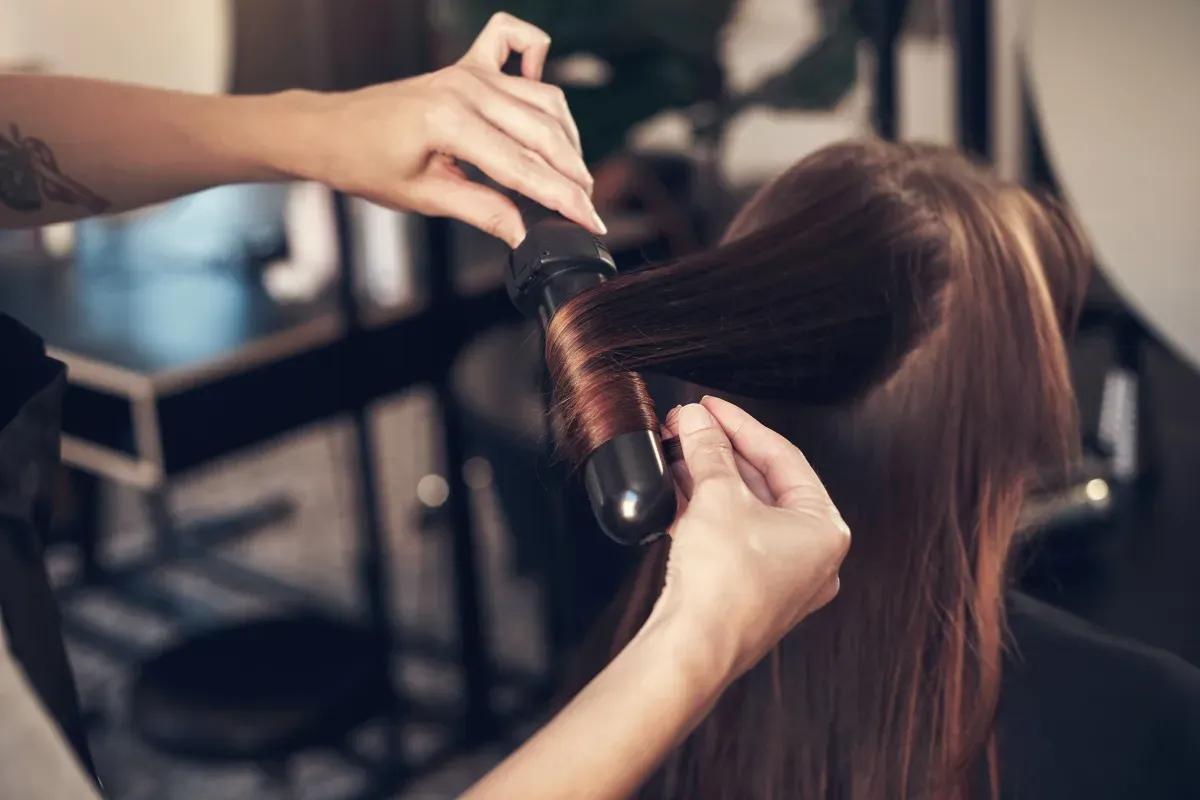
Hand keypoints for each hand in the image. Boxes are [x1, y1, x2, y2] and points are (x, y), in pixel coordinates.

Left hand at [302, 12, 601, 245]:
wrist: (330, 131)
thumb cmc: (365, 164)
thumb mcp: (424, 198)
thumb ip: (482, 211)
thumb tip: (525, 234)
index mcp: (450, 123)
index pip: (524, 167)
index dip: (563, 199)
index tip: (591, 222)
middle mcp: (466, 89)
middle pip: (544, 133)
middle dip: (573, 175)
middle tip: (589, 208)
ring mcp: (468, 72)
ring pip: (543, 98)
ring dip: (566, 136)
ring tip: (573, 175)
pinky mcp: (466, 64)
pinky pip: (515, 42)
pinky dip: (538, 56)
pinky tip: (541, 88)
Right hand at [650, 396, 849, 680]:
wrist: (694, 649)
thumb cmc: (723, 586)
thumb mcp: (716, 497)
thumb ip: (707, 449)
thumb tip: (695, 419)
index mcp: (825, 530)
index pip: (783, 457)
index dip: (741, 424)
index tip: (710, 407)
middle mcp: (811, 556)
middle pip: (764, 483)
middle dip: (721, 452)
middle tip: (689, 426)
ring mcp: (781, 578)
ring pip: (744, 511)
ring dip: (709, 479)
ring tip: (677, 452)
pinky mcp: (748, 593)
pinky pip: (731, 538)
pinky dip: (705, 512)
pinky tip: (676, 491)